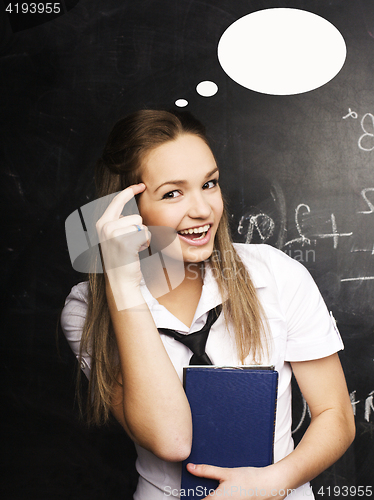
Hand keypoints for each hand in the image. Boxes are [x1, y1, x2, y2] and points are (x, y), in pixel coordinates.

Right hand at [95, 183, 150, 306]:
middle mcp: (105, 226)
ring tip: (133, 249)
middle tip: (133, 245)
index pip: (117, 201)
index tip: (141, 185)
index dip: (129, 191)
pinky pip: (145, 234)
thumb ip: (120, 223)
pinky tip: (136, 252)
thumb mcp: (116, 238)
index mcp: (102, 223)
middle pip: (135, 216)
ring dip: (142, 237)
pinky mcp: (124, 241)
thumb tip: (132, 212)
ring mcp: (113, 233)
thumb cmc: (122, 260)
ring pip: (141, 225)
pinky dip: (145, 244)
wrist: (121, 280)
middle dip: (139, 230)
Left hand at [186, 463, 289, 499]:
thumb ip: (206, 471)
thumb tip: (190, 468)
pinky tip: (227, 492)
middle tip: (202, 489)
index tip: (183, 494)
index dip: (189, 497)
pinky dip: (222, 497)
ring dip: (212, 496)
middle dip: (203, 495)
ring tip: (217, 489)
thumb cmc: (250, 479)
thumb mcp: (226, 472)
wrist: (270, 485)